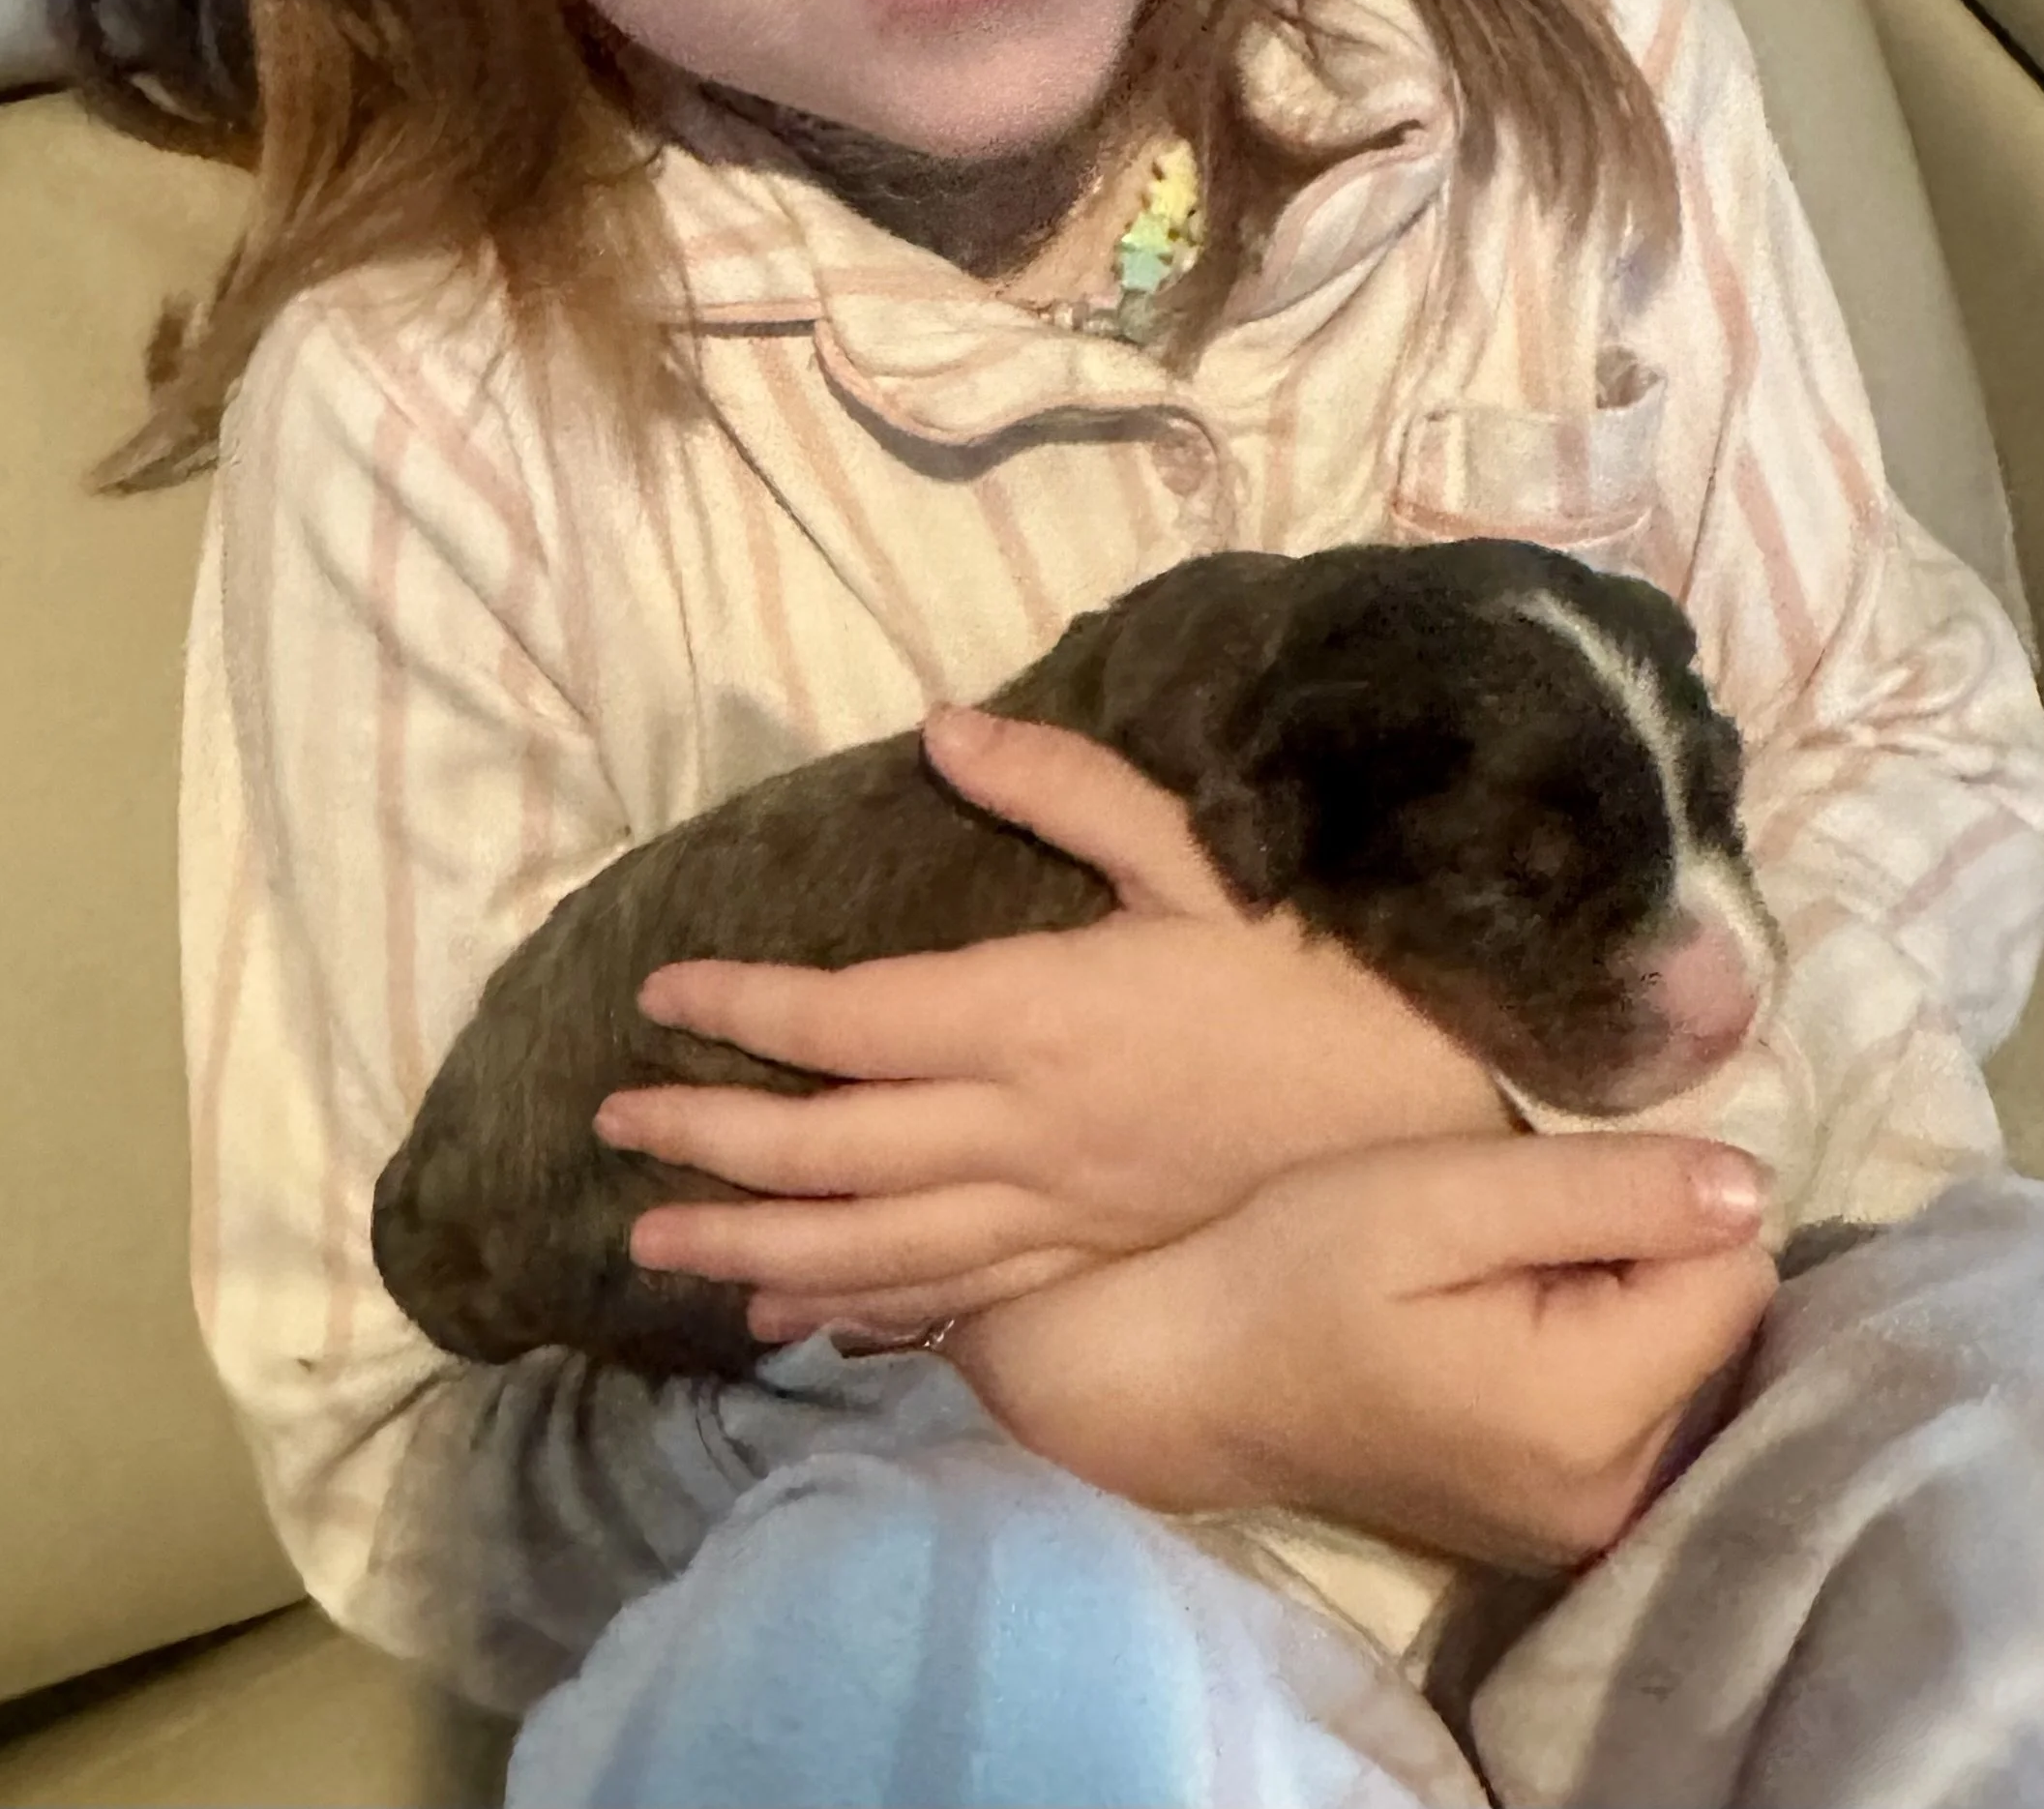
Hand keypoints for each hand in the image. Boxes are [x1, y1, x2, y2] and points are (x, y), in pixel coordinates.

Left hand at [597, 705, 1509, 1337]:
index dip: (746, 1007)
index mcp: (1038, 1012)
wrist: (1431, 1115)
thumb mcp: (1195, 854)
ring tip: (651, 1248)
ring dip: (753, 1245)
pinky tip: (792, 1319)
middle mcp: (1024, 1128)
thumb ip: (1063, 787)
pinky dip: (859, 1312)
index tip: (663, 990)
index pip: (851, 1019)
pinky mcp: (1085, 1259)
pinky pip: (950, 1300)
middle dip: (710, 1139)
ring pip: (870, 1244)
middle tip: (612, 1125)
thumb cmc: (1310, 971)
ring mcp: (1052, 1211)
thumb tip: (941, 724)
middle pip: (831, 1148)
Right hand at [944, 1129, 1779, 1573]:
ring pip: (1691, 1363)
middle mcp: (1619, 1500)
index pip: (1734, 1270)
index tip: (1545, 1198)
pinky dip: (1600, 1358)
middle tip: (1507, 1241)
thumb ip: (1604, 1189)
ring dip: (1622, 1306)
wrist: (1192, 1382)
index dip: (1654, 1204)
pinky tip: (1504, 1337)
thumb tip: (1750, 1186)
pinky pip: (1649, 1411)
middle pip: (1720, 1324)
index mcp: (1593, 1414)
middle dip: (1643, 1259)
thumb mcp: (1436, 1196)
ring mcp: (1593, 1531)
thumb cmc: (1298, 1268)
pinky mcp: (1567, 1529)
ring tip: (1498, 1287)